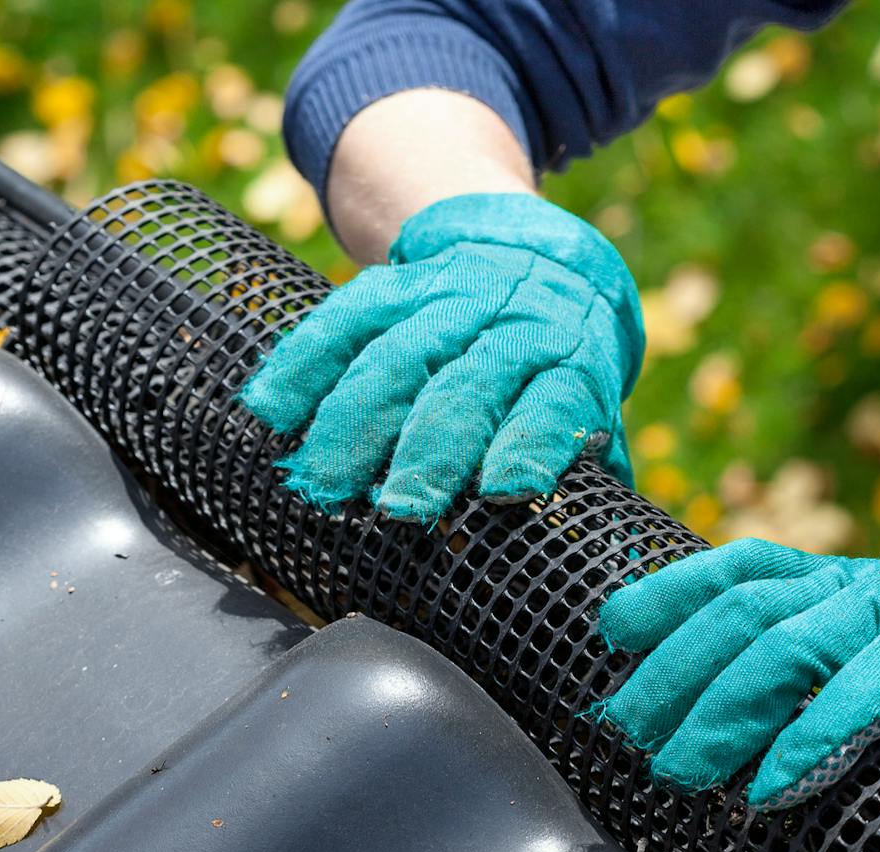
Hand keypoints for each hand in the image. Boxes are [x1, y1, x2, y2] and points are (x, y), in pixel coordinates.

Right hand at [241, 192, 642, 521]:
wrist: (535, 259)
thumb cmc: (560, 367)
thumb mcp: (593, 408)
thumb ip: (592, 473)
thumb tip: (608, 564)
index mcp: (569, 363)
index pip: (553, 404)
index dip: (529, 444)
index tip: (502, 491)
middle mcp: (511, 326)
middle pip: (468, 386)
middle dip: (431, 450)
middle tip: (399, 508)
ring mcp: (449, 301)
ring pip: (397, 355)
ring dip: (355, 421)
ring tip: (324, 481)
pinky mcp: (394, 284)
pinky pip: (342, 318)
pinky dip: (302, 362)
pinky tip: (271, 408)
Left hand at [594, 539, 879, 845]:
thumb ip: (818, 671)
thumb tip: (726, 716)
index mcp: (848, 581)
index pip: (739, 567)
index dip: (670, 590)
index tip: (610, 627)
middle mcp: (868, 585)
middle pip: (743, 611)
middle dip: (672, 672)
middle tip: (624, 729)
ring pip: (787, 645)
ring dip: (721, 711)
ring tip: (678, 768)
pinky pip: (866, 692)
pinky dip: (811, 738)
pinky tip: (771, 784)